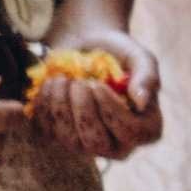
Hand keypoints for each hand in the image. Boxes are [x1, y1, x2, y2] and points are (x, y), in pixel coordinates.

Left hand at [24, 28, 161, 162]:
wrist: (87, 45)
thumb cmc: (118, 52)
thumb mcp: (139, 57)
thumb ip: (147, 76)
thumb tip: (142, 101)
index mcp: (145, 129)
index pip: (131, 133)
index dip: (111, 111)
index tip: (96, 85)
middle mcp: (117, 145)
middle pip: (97, 144)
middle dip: (83, 110)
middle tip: (79, 83)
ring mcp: (85, 145)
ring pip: (68, 139)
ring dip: (60, 105)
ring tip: (62, 79)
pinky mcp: (57, 139)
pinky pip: (46, 132)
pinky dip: (44, 106)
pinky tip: (50, 85)